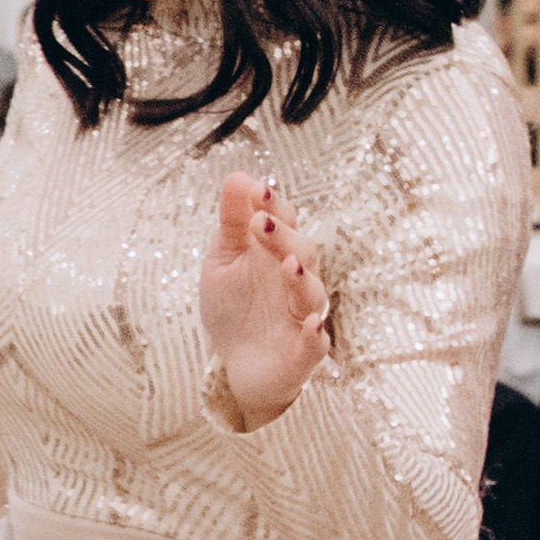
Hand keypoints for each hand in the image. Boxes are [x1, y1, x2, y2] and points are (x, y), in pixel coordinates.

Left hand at [199, 173, 331, 428]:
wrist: (239, 363)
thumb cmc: (235, 306)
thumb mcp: (224, 260)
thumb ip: (232, 222)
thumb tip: (238, 176)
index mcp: (278, 252)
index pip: (282, 222)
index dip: (272, 206)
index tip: (256, 190)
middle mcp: (297, 278)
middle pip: (300, 250)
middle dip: (281, 235)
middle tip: (260, 221)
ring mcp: (304, 312)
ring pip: (310, 292)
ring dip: (301, 278)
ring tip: (289, 265)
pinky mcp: (305, 349)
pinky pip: (315, 340)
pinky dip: (313, 332)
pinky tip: (309, 323)